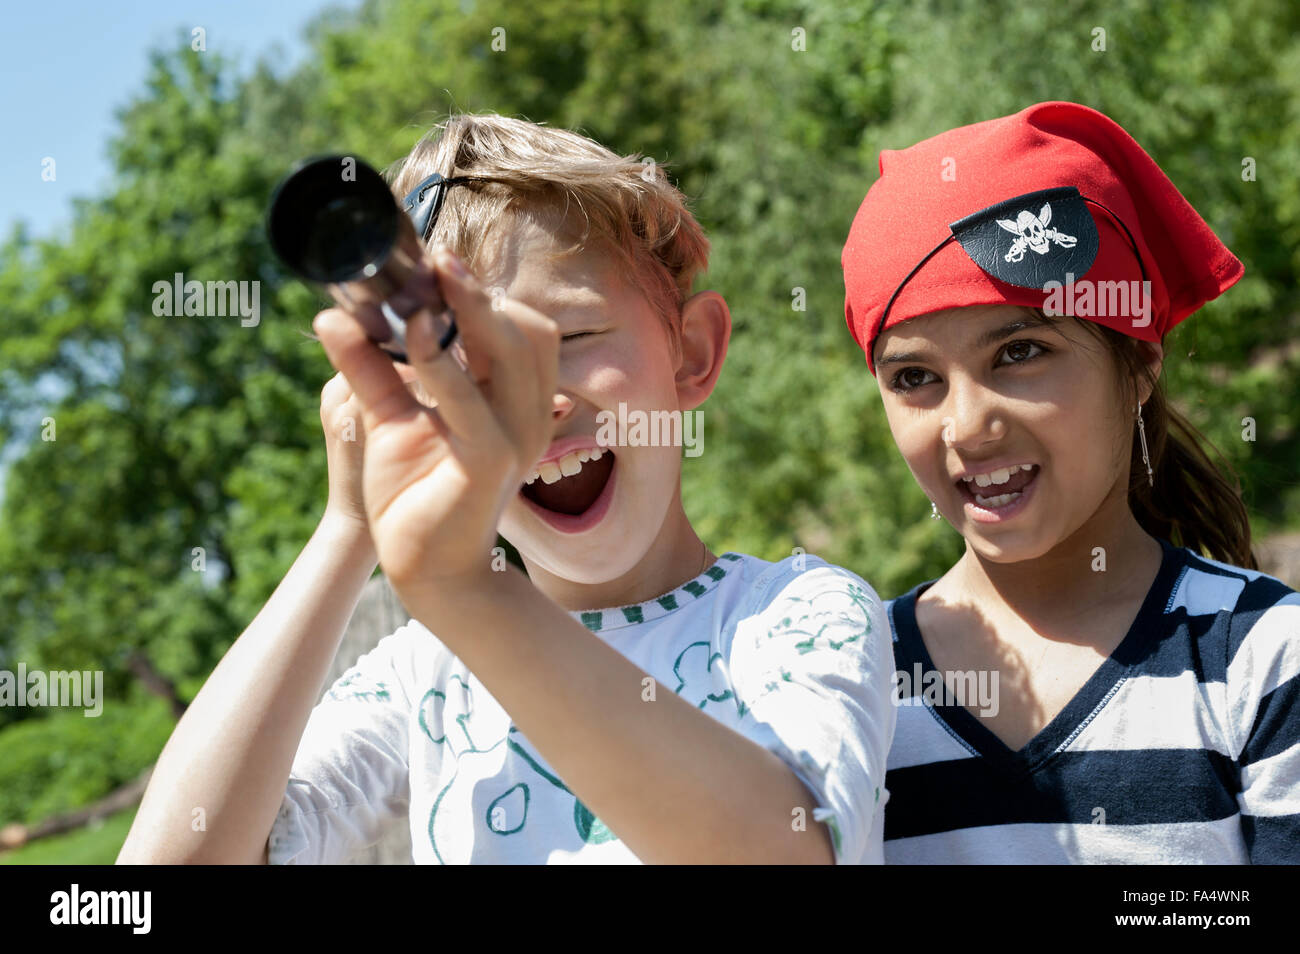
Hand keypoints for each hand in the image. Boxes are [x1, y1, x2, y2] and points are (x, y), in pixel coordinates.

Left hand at [312, 247, 558, 590]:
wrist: (425, 569)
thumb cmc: (414, 493)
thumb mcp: (389, 415)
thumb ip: (369, 365)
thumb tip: (332, 314)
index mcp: (519, 401)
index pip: (526, 328)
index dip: (486, 291)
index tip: (438, 261)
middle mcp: (530, 415)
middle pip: (530, 330)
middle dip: (480, 290)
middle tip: (434, 260)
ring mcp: (517, 438)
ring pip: (512, 353)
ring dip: (469, 312)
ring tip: (422, 288)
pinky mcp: (490, 461)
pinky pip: (471, 402)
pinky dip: (440, 364)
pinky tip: (409, 334)